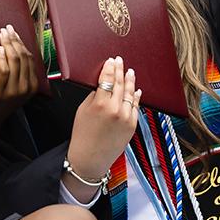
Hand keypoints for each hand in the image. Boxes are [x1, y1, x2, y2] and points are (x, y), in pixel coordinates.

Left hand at [0, 24, 38, 140]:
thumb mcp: (10, 86)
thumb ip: (16, 71)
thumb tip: (14, 48)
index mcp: (32, 85)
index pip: (30, 57)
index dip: (21, 42)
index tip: (13, 31)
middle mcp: (26, 88)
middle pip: (23, 57)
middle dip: (15, 40)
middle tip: (6, 29)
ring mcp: (14, 92)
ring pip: (15, 61)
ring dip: (8, 45)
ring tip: (1, 35)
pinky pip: (4, 71)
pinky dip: (2, 58)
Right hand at [64, 57, 141, 201]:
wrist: (90, 158)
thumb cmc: (82, 135)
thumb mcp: (83, 110)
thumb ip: (94, 96)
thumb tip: (103, 85)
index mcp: (100, 104)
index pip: (107, 79)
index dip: (110, 68)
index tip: (111, 61)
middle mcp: (115, 109)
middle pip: (119, 84)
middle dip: (120, 71)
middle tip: (120, 61)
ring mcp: (126, 118)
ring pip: (130, 94)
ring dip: (130, 81)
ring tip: (130, 72)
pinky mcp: (132, 126)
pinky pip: (135, 107)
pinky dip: (136, 97)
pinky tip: (136, 90)